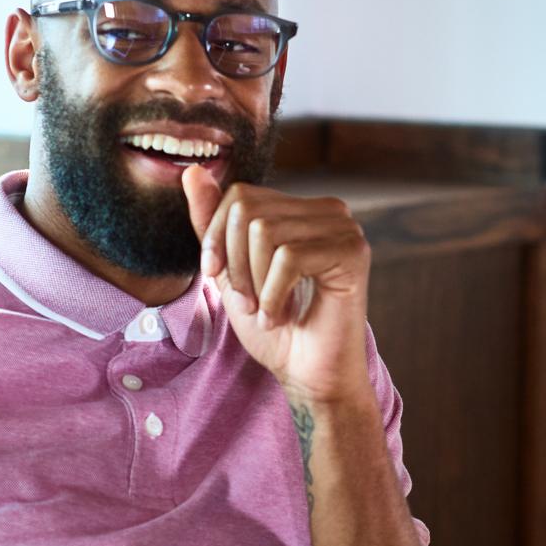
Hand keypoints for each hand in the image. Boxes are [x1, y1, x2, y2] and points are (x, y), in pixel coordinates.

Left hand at [183, 166, 371, 404]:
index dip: (216, 237)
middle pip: (249, 211)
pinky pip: (289, 258)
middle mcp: (328, 210)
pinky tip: (281, 316)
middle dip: (236, 264)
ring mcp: (345, 228)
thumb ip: (213, 223)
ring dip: (255, 284)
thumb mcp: (230, 271)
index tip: (217, 278)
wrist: (308, 374)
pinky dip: (273, 295)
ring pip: (266, 232)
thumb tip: (192, 171)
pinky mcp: (353, 252)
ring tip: (268, 311)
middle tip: (248, 303)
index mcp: (302, 209)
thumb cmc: (274, 327)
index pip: (240, 194)